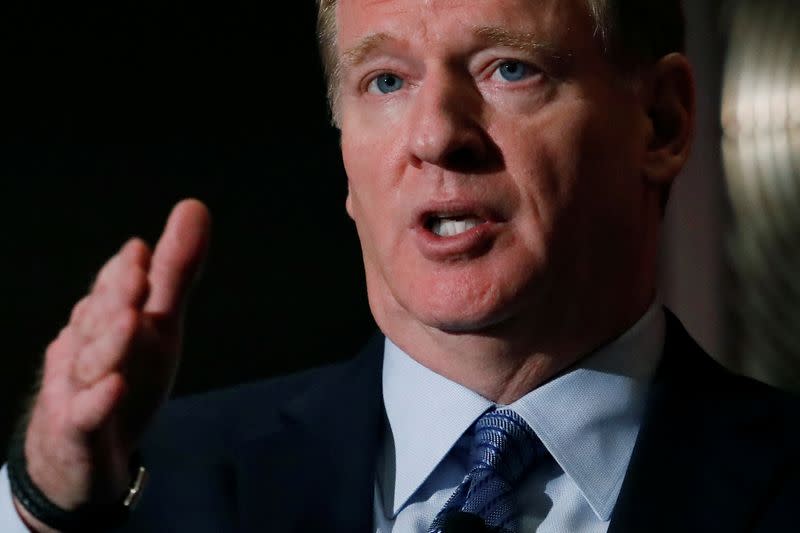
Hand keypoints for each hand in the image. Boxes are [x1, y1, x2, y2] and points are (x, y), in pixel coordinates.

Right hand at [14, 199, 210, 531]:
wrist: (79, 457)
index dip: (125, 273)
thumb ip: (174, 272)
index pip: (112, 291)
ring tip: (131, 318)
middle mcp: (88, 348)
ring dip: (109, 342)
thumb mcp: (159, 323)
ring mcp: (76, 391)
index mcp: (107, 320)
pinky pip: (85, 418)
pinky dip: (99, 402)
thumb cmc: (123, 375)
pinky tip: (117, 387)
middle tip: (138, 271)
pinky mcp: (77, 434)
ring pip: (90, 365)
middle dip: (116, 295)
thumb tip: (193, 206)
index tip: (142, 251)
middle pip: (99, 320)